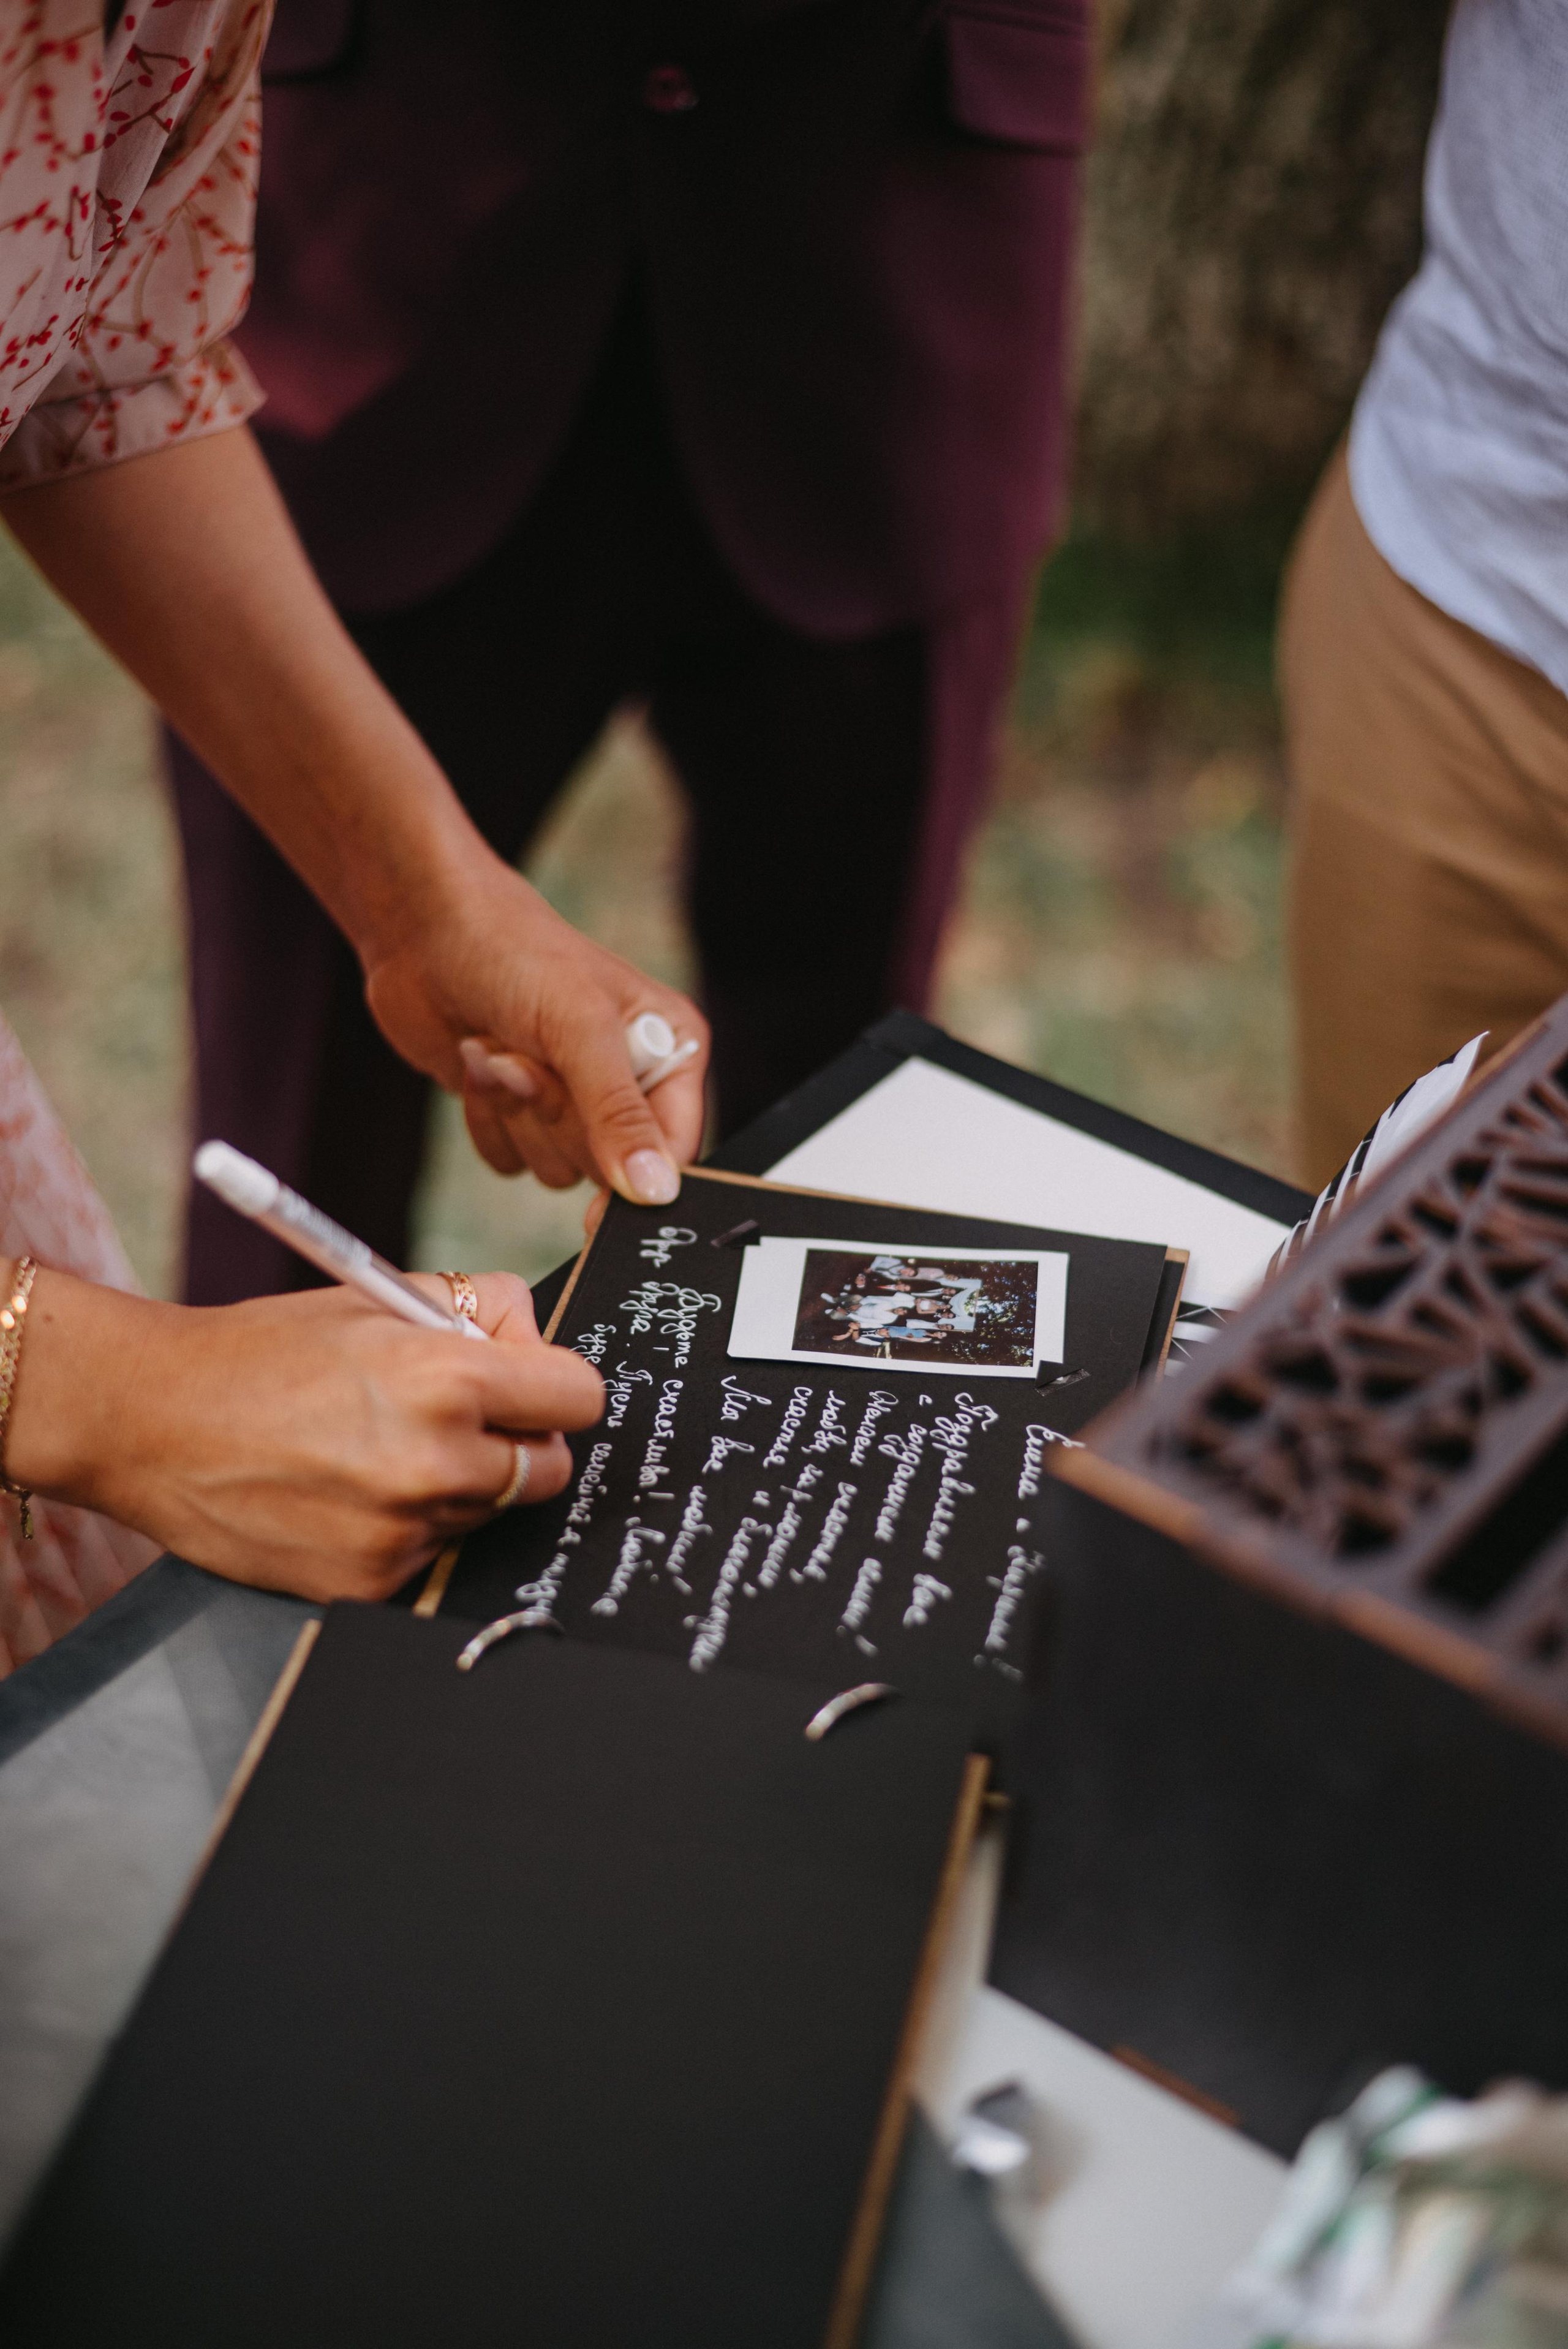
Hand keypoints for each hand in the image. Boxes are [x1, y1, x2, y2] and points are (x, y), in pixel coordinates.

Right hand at [5, 1266, 604, 1602]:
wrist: (152, 1419)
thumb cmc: (265, 1349)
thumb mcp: (380, 1296)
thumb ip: (479, 1311)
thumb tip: (538, 1342)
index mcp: (449, 1380)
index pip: (580, 1399)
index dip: (557, 1387)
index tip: (534, 1386)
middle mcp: (435, 1462)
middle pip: (545, 1469)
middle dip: (518, 1442)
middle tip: (457, 1418)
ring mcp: (403, 1532)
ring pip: (486, 1514)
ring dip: (457, 1485)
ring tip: (376, 1448)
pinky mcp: (369, 1583)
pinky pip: (428, 1553)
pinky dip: (404, 1526)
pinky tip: (345, 1491)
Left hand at [361, 851, 707, 1203]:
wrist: (423, 933)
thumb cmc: (513, 953)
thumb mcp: (580, 1028)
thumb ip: (619, 1113)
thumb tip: (656, 1191)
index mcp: (668, 1047)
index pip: (677, 1146)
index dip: (640, 1177)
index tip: (601, 1199)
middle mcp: (627, 1079)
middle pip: (611, 1166)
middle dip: (559, 1117)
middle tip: (531, 1057)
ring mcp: (571, 1100)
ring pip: (557, 1168)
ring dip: (517, 1113)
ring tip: (501, 1049)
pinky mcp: (519, 1113)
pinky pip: (511, 1163)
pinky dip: (486, 1120)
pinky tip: (479, 1063)